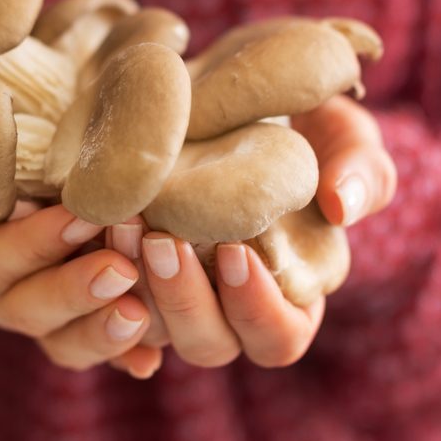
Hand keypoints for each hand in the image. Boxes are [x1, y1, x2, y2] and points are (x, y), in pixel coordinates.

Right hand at [0, 83, 160, 376]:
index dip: (27, 246)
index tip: (78, 215)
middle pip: (22, 308)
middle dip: (71, 291)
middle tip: (121, 267)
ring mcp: (21, 305)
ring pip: (57, 337)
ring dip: (99, 331)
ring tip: (140, 314)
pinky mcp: (63, 309)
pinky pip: (88, 341)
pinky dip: (120, 355)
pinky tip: (149, 361)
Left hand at [107, 95, 396, 372]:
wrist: (230, 95)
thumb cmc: (299, 123)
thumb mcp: (341, 134)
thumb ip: (362, 168)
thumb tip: (345, 205)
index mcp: (288, 296)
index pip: (277, 339)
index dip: (256, 309)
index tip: (235, 252)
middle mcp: (225, 308)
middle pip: (205, 344)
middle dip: (180, 298)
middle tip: (158, 238)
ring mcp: (169, 293)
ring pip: (145, 327)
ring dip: (129, 285)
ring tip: (120, 222)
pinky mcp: (122, 269)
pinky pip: (95, 299)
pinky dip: (86, 272)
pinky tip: (78, 229)